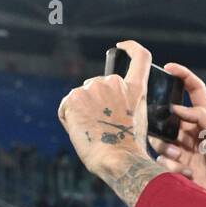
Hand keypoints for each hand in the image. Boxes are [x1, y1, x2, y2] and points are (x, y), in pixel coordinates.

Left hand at [57, 40, 165, 206]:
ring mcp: (93, 87)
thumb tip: (109, 109)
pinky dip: (70, 121)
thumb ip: (125, 106)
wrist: (118, 159)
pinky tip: (81, 132)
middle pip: (98, 87)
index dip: (130, 48)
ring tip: (92, 133)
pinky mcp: (74, 97)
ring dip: (82, 113)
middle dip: (95, 104)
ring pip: (81, 98)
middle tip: (101, 128)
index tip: (121, 46)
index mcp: (135, 89)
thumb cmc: (128, 151)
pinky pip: (66, 109)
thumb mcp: (136, 122)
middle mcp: (115, 83)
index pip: (139, 57)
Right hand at [149, 63, 205, 202]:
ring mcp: (185, 149)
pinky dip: (172, 167)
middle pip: (170, 118)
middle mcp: (194, 132)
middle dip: (163, 124)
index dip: (183, 76)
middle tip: (164, 131)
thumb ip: (200, 118)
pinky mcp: (179, 166)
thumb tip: (177, 109)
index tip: (169, 67)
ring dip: (167, 148)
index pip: (195, 91)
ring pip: (162, 140)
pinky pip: (163, 161)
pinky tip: (186, 174)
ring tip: (180, 158)